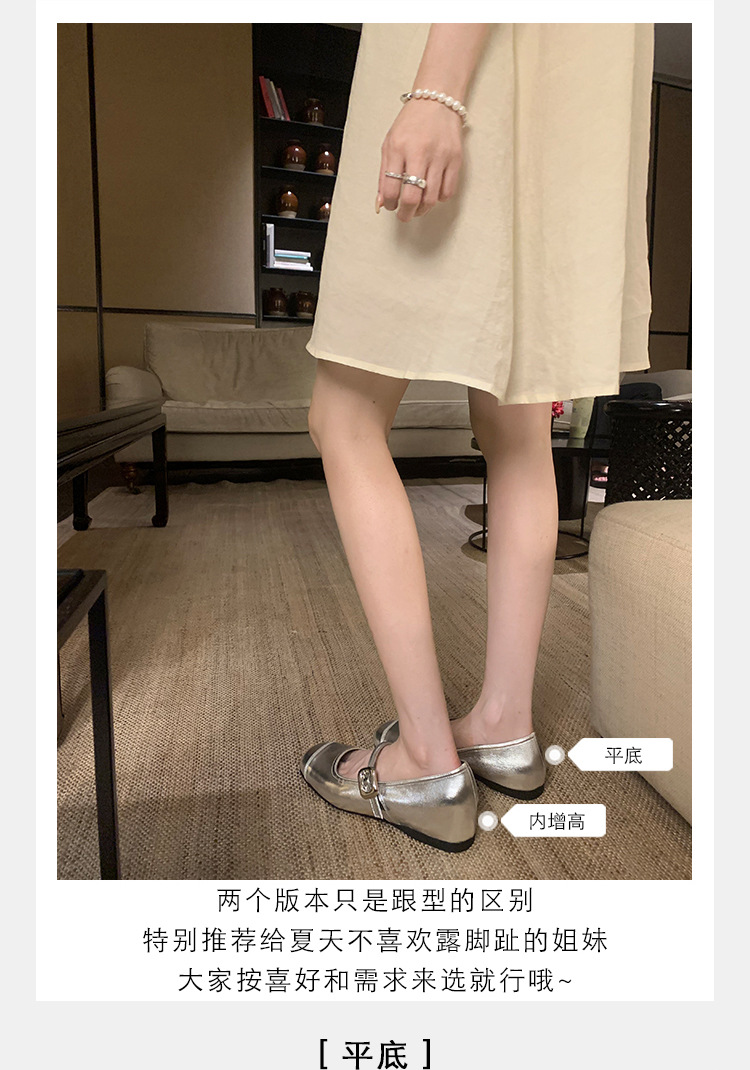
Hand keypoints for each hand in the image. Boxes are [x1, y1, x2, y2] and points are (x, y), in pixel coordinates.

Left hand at [376, 98, 463, 222]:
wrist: (437, 101)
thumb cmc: (411, 124)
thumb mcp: (390, 144)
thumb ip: (384, 174)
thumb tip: (381, 203)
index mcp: (398, 148)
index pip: (391, 188)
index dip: (389, 203)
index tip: (391, 206)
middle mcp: (419, 152)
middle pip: (413, 197)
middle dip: (406, 213)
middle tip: (404, 216)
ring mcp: (440, 156)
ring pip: (432, 198)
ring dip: (423, 209)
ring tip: (418, 207)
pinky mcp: (456, 159)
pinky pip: (448, 191)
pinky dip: (439, 198)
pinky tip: (433, 193)